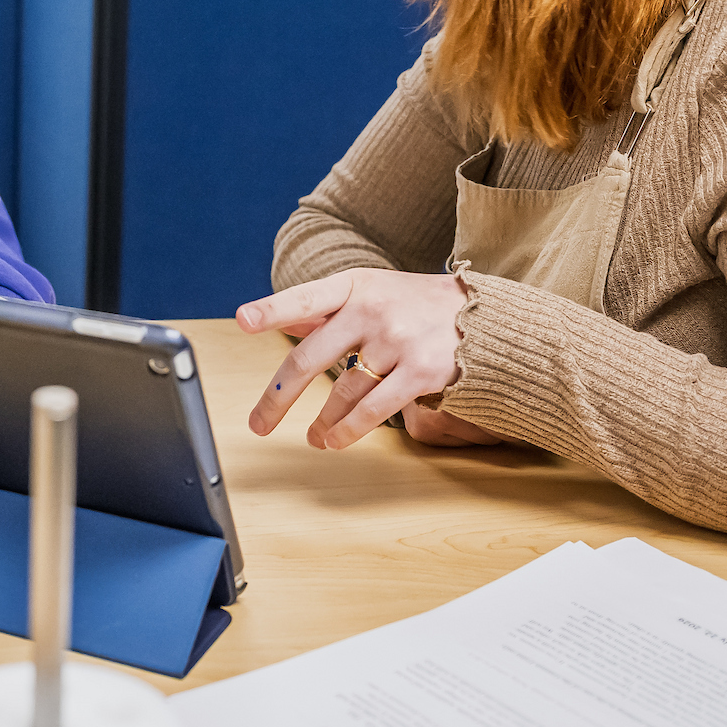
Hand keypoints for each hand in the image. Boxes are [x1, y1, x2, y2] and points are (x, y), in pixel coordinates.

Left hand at [237, 269, 499, 449]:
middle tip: (258, 424)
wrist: (483, 317)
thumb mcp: (371, 291)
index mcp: (355, 285)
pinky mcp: (420, 371)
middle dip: (278, 397)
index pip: (305, 298)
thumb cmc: (414, 305)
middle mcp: (372, 309)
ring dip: (322, 421)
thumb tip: (278, 318)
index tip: (242, 320)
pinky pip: (372, 409)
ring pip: (342, 391)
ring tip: (314, 437)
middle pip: (310, 357)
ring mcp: (397, 340)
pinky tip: (334, 440)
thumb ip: (326, 308)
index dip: (272, 310)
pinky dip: (348, 430)